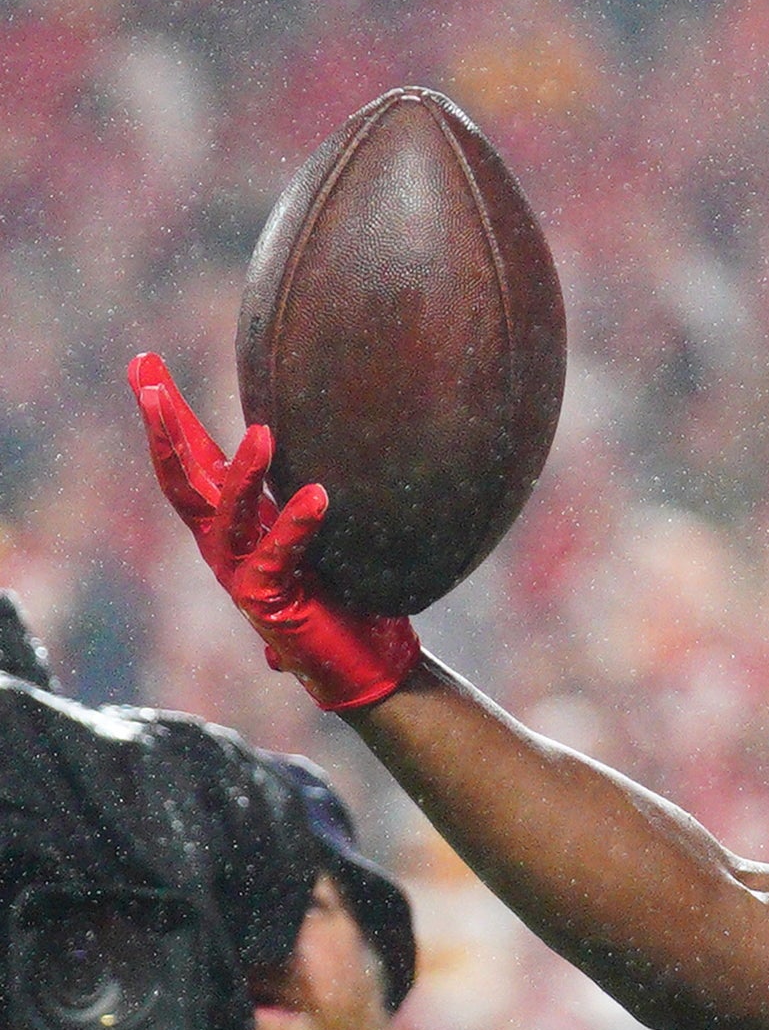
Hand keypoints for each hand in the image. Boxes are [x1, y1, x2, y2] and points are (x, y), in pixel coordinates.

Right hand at [129, 353, 419, 711]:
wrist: (363, 667)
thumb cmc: (345, 598)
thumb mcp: (318, 536)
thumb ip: (301, 502)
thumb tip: (314, 450)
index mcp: (232, 528)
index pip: (193, 462)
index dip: (169, 415)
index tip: (144, 362)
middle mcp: (225, 548)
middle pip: (182, 481)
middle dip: (163, 432)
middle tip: (147, 383)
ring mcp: (240, 575)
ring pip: (225, 514)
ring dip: (241, 472)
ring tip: (264, 433)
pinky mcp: (268, 600)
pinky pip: (278, 555)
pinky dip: (296, 524)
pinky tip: (318, 495)